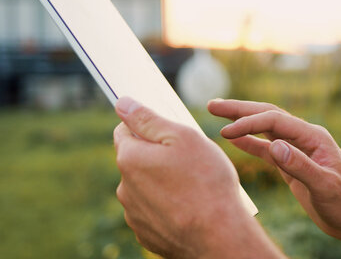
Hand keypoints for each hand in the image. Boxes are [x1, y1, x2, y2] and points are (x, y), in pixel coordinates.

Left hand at [113, 97, 282, 258]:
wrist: (219, 237)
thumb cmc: (206, 182)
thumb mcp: (182, 138)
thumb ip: (149, 119)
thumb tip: (122, 103)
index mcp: (130, 159)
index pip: (124, 130)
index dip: (146, 125)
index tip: (168, 130)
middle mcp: (125, 187)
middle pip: (136, 160)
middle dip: (156, 155)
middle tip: (190, 160)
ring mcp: (134, 214)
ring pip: (145, 187)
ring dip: (162, 182)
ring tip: (193, 187)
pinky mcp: (146, 234)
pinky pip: (153, 211)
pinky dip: (167, 206)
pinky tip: (189, 208)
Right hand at [208, 99, 340, 257]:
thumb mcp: (325, 185)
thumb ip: (300, 165)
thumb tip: (274, 146)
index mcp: (313, 137)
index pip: (276, 121)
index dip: (250, 123)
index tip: (227, 132)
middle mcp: (304, 138)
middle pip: (268, 115)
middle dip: (240, 109)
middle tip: (213, 104)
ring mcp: (297, 149)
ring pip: (265, 129)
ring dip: (242, 120)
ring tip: (217, 112)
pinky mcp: (291, 164)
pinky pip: (266, 148)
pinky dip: (249, 142)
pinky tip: (233, 139)